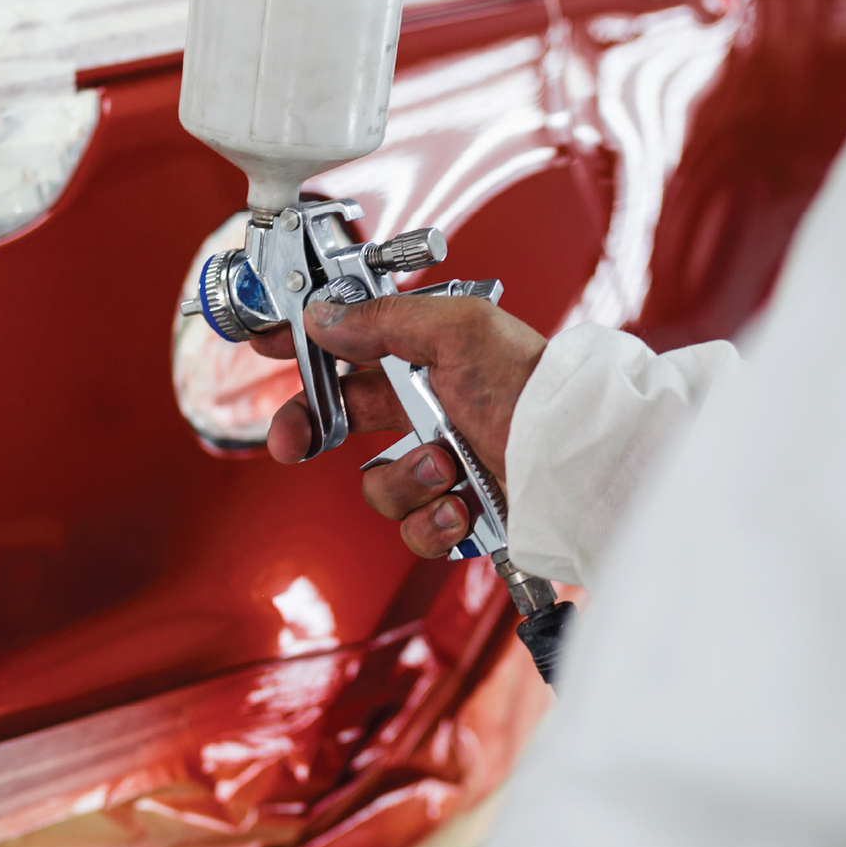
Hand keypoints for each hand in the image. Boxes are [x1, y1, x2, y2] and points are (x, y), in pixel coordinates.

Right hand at [251, 293, 545, 557]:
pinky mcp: (454, 511)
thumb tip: (324, 318)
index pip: (347, 344)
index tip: (264, 345)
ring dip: (405, 478)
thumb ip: (384, 320)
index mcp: (425, 357)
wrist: (581, 461)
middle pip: (341, 421)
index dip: (303, 346)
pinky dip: (434, 520)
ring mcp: (439, 463)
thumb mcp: (459, 332)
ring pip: (377, 483)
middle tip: (291, 441)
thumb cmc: (537, 390)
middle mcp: (428, 410)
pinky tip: (462, 505)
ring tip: (444, 466)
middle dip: (311, 430)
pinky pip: (412, 528)